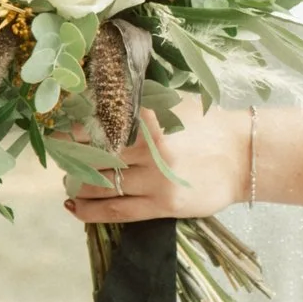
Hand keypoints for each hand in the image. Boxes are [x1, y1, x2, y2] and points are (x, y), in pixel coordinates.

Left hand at [64, 108, 251, 223]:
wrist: (243, 157)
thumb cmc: (208, 125)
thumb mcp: (175, 103)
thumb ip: (142, 100)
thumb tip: (103, 91)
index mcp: (152, 120)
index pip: (102, 124)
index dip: (77, 129)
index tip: (62, 129)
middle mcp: (151, 150)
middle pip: (98, 154)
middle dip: (73, 156)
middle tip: (58, 153)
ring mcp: (157, 180)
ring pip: (104, 184)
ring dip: (79, 182)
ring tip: (67, 178)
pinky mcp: (163, 205)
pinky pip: (118, 210)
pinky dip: (91, 210)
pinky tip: (74, 205)